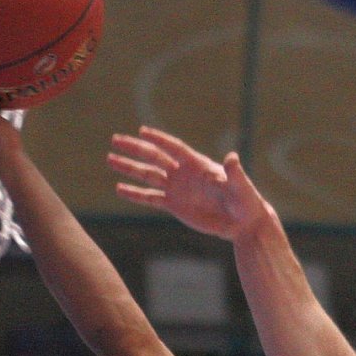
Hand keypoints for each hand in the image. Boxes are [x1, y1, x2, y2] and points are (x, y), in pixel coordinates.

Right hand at [108, 128, 274, 240]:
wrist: (243, 224)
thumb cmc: (246, 201)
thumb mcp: (241, 186)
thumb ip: (234, 172)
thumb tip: (232, 158)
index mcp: (198, 165)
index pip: (174, 148)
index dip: (159, 139)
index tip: (142, 131)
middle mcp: (183, 173)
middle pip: (155, 157)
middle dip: (135, 149)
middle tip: (115, 140)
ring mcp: (177, 188)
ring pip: (148, 175)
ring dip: (129, 168)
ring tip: (110, 159)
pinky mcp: (174, 205)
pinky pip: (150, 198)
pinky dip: (135, 194)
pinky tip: (119, 189)